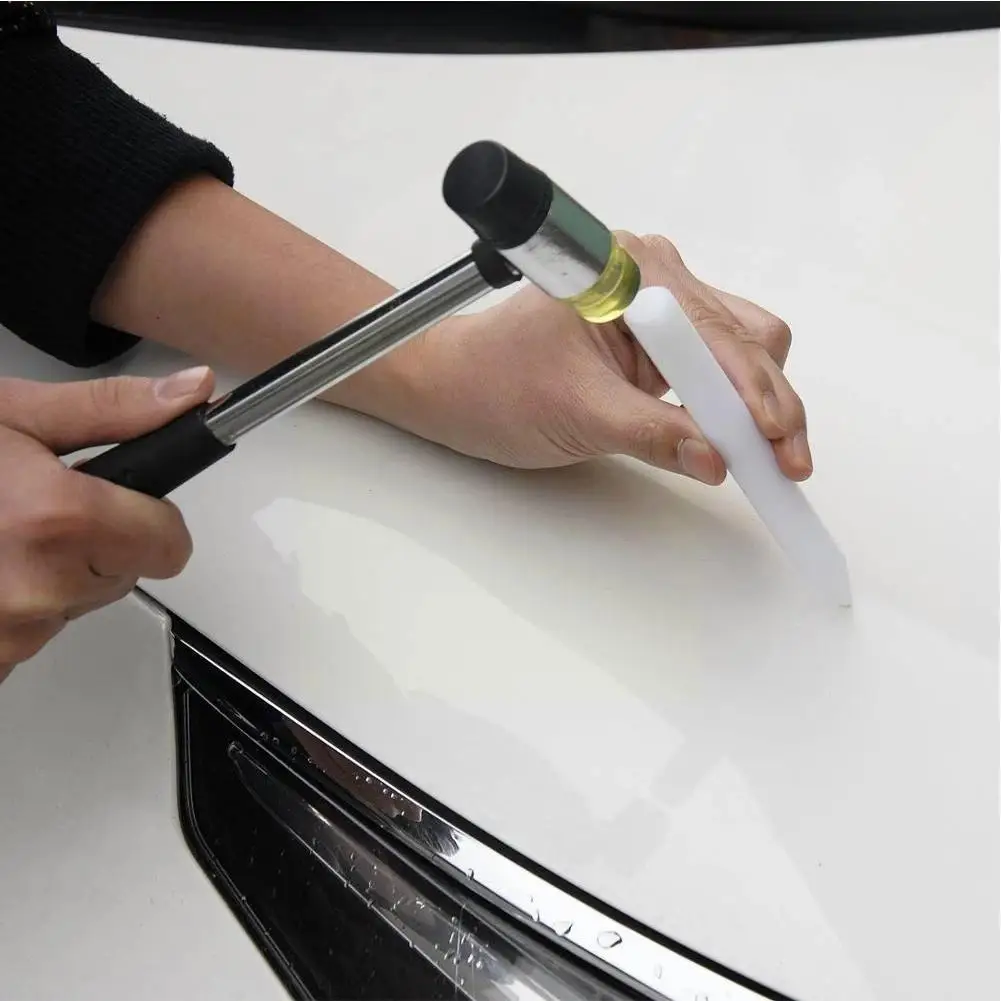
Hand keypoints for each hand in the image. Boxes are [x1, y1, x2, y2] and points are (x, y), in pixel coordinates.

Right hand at [0, 367, 213, 680]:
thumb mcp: (8, 416)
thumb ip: (110, 412)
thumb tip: (191, 395)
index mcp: (56, 521)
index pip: (170, 543)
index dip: (150, 516)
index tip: (125, 499)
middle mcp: (35, 591)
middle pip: (122, 574)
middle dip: (94, 541)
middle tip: (27, 507)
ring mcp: (3, 639)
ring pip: (72, 605)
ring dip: (47, 574)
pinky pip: (25, 637)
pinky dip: (8, 607)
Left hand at [380, 234, 810, 484]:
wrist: (456, 388)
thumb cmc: (493, 383)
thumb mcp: (574, 414)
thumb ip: (650, 433)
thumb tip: (715, 458)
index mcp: (628, 272)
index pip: (717, 333)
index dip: (754, 391)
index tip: (774, 442)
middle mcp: (652, 277)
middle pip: (746, 336)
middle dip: (768, 403)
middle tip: (783, 464)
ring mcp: (659, 306)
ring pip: (742, 351)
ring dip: (756, 406)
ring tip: (764, 458)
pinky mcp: (659, 339)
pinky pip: (718, 367)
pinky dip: (732, 407)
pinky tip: (737, 440)